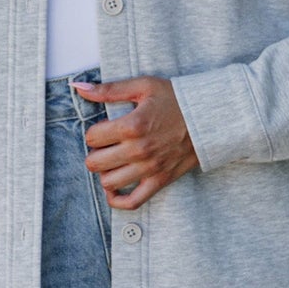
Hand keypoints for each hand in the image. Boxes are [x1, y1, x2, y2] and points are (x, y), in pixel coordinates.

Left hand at [74, 74, 198, 207]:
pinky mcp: (160, 181)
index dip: (94, 132)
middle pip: (95, 163)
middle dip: (95, 153)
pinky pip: (133, 202)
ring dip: (105, 172)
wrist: (209, 117)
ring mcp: (149, 169)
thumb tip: (79, 87)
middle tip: (106, 146)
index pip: (92, 137)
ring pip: (108, 182)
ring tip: (113, 161)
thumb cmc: (177, 99)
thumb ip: (109, 89)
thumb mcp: (143, 86)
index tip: (105, 128)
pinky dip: (118, 200)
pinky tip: (114, 190)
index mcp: (132, 126)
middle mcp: (138, 150)